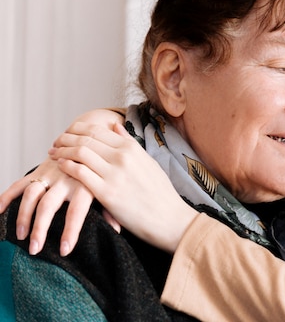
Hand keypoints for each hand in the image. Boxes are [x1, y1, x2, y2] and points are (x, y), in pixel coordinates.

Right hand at [0, 158, 109, 255]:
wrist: (91, 137)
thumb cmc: (102, 170)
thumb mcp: (109, 186)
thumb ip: (110, 207)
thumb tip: (117, 230)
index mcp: (86, 184)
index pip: (77, 211)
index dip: (71, 230)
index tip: (65, 249)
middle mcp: (66, 179)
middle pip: (48, 205)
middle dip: (40, 227)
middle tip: (35, 249)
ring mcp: (50, 174)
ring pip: (31, 195)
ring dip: (22, 215)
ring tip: (19, 236)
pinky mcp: (39, 171)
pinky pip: (19, 184)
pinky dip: (6, 196)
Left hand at [53, 122, 197, 253]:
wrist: (169, 218)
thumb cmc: (161, 193)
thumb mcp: (148, 161)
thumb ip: (130, 143)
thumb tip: (115, 126)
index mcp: (133, 148)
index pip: (98, 130)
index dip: (78, 129)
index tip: (69, 132)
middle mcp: (123, 156)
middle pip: (86, 138)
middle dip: (66, 138)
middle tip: (56, 141)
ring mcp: (114, 174)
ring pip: (80, 152)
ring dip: (63, 150)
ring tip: (53, 153)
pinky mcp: (106, 192)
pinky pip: (80, 173)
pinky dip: (67, 166)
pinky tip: (60, 166)